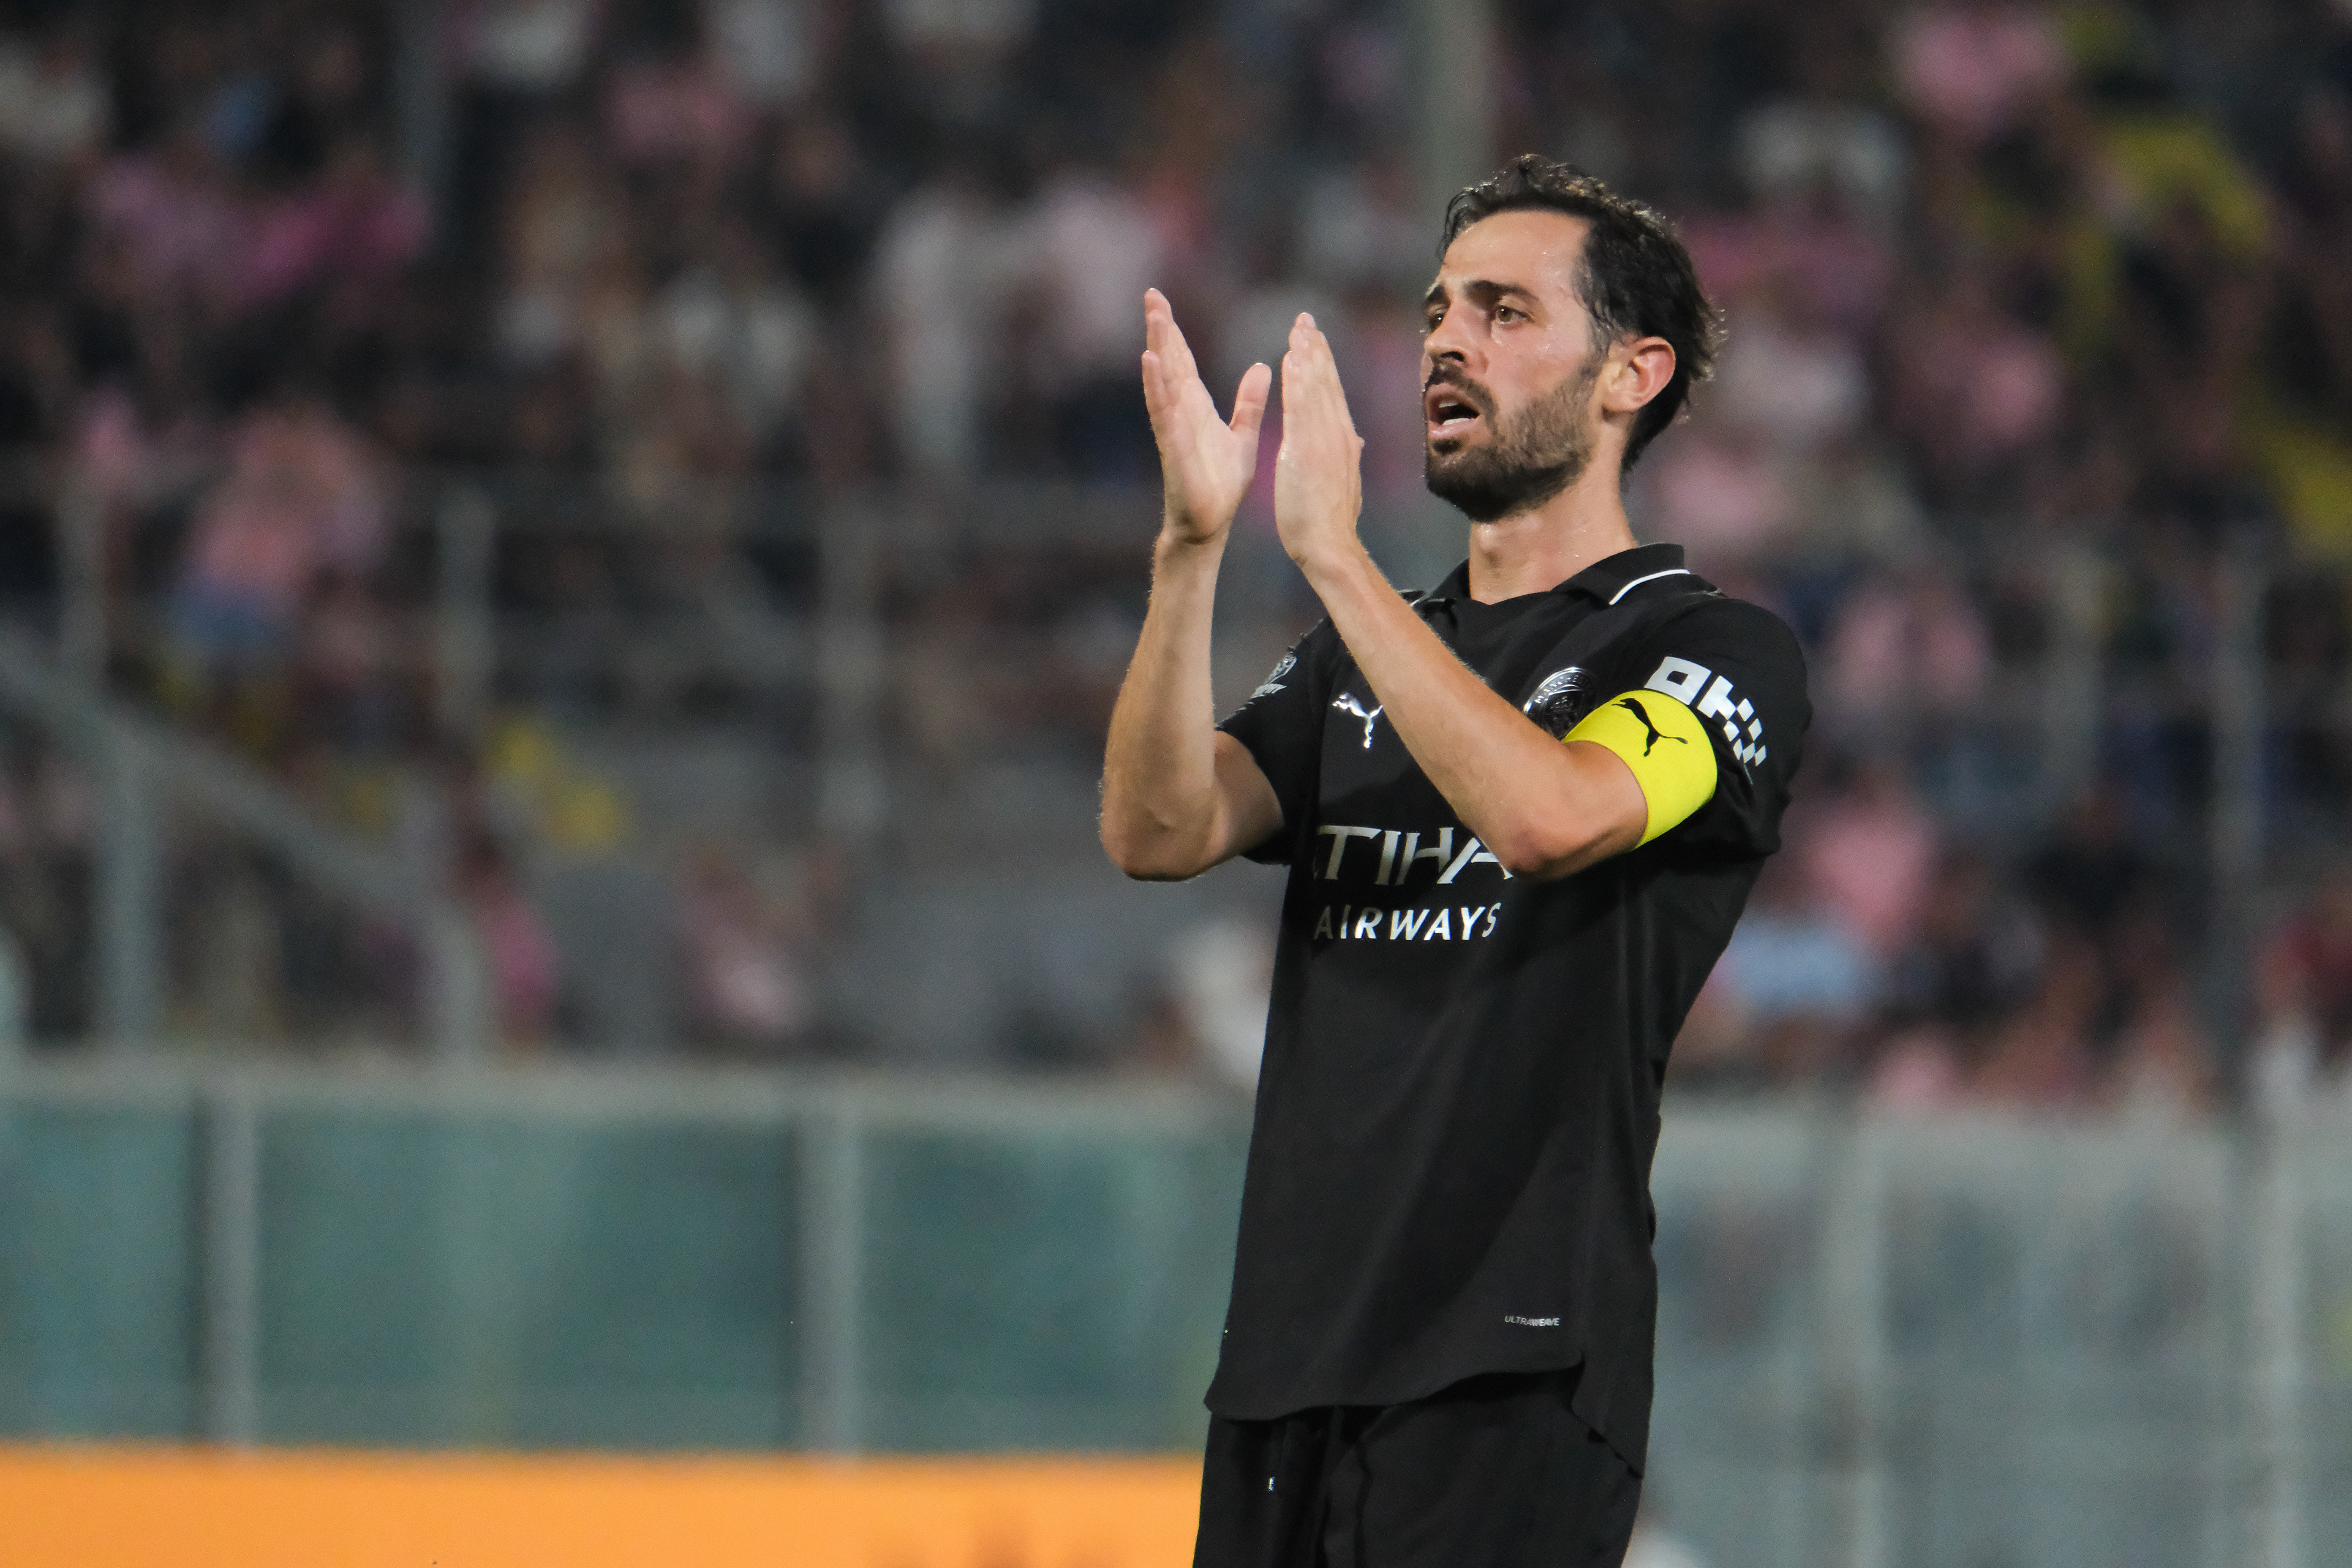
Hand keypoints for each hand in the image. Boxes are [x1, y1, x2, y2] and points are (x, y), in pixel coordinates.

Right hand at [1141, 288, 1270, 546]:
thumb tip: (1263, 367)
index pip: (1183, 360)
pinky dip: (1158, 392)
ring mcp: (1174, 430)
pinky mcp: (1174, 451)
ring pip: (1164, 385)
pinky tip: (1152, 367)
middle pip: (1169, 364)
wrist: (1210, 523)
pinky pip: (1165, 416)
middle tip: (1151, 295)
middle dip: (1161, 330)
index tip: (1160, 299)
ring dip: (1158, 353)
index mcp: (1196, 407)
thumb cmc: (1221, 483)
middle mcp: (1181, 413)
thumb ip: (1250, 403)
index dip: (1173, 331)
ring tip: (1153, 322)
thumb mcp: (1243, 436)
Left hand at [1273, 313, 1364, 571]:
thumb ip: (1345, 458)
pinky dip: (1298, 379)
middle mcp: (1337, 434)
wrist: (1329, 544)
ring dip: (1307, 354)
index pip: (1332, 395)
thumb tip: (1355, 442)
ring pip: (1317, 387)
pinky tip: (1291, 357)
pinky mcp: (1307, 447)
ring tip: (1299, 327)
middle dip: (1317, 349)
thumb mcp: (1342, 482)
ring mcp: (1324, 439)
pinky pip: (1302, 405)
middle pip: (1327, 383)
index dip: (1324, 365)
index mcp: (1342, 441)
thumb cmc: (1329, 522)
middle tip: (1306, 320)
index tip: (1315, 340)